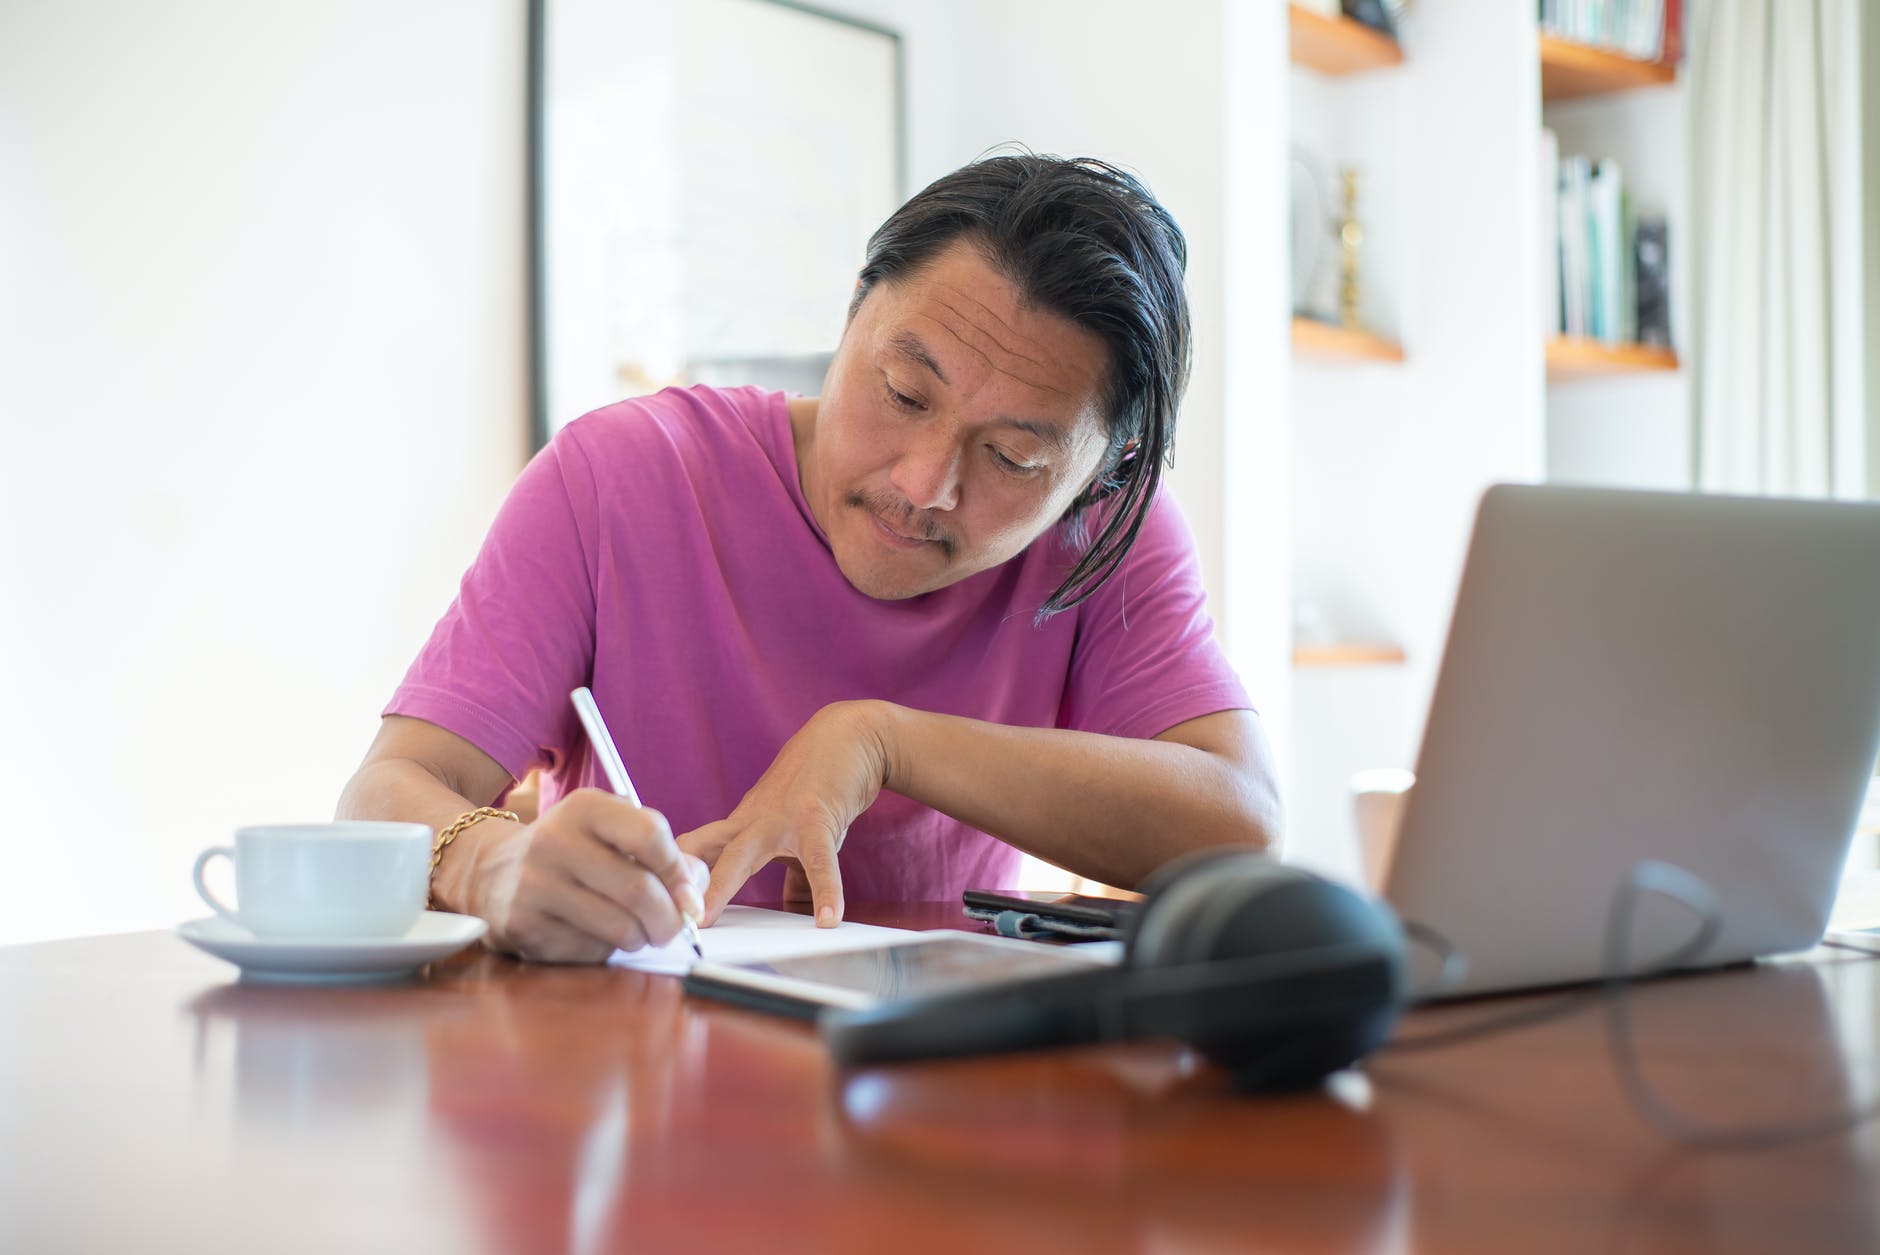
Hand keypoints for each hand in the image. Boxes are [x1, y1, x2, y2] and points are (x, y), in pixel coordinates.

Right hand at [464, 788, 709, 962]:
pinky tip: (591, 933)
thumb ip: (662, 854)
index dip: (679, 872)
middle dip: (668, 918)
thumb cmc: (570, 852)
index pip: (651, 836)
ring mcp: (535, 885)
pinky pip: (590, 950)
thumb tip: (696, 892)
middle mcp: (555, 841)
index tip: (688, 894)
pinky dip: (604, 949)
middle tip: (672, 928)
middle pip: (640, 890)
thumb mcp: (610, 832)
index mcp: (584, 808)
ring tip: (634, 930)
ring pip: (620, 928)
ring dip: (639, 938)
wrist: (491, 870)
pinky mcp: (524, 926)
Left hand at [677, 701, 891, 927]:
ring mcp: (781, 818)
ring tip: (706, 918)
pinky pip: (819, 861)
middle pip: (703, 850)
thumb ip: (795, 874)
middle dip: (677, 880)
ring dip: (720, 884)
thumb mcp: (799, 829)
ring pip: (741, 854)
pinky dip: (825, 891)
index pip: (698, 851)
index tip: (654, 905)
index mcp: (744, 823)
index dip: (674, 875)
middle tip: (655, 912)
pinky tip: (828, 919)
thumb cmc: (821, 785)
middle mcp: (753, 819)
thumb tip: (797, 916)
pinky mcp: (817, 819)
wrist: (850, 736)